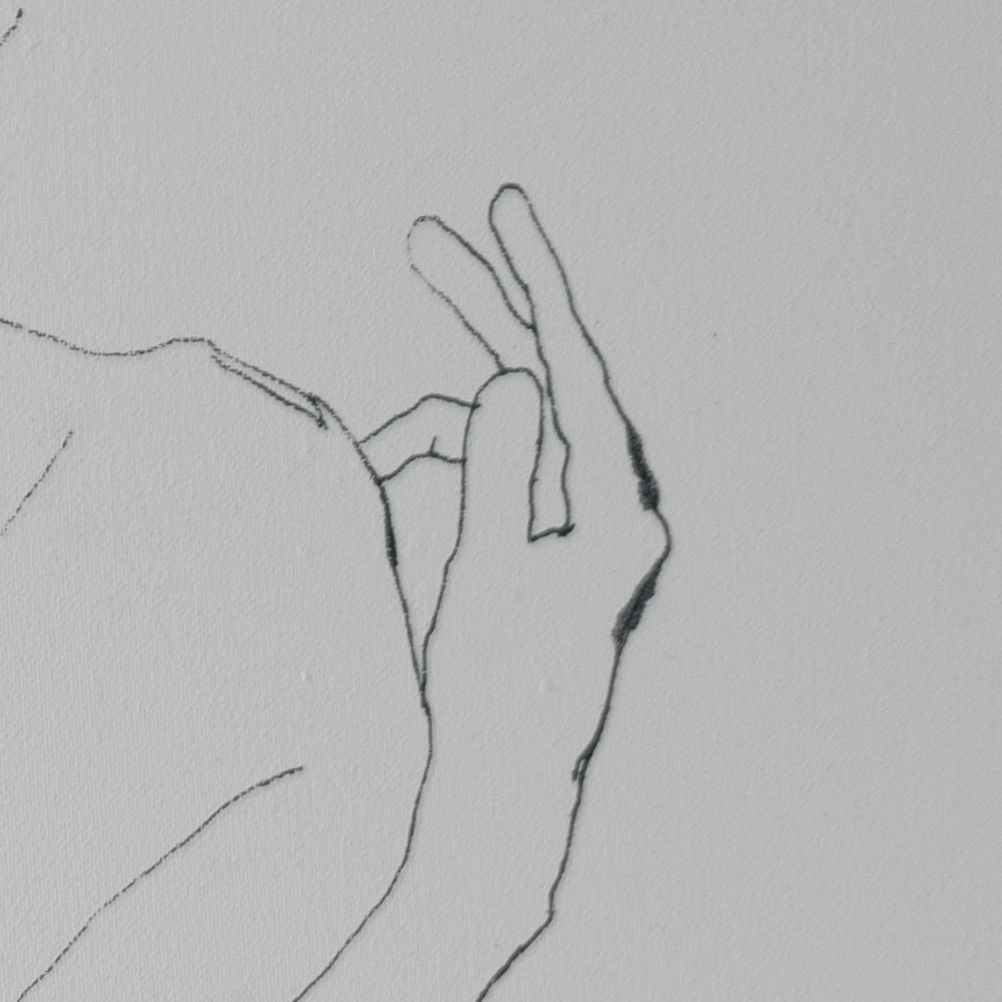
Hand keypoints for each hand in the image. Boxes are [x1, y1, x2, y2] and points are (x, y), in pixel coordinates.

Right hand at [395, 188, 669, 938]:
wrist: (499, 790)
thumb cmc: (495, 698)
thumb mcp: (486, 577)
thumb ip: (501, 473)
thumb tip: (511, 380)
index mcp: (618, 513)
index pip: (578, 372)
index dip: (537, 286)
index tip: (506, 211)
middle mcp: (611, 507)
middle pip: (550, 377)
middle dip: (485, 308)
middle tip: (426, 234)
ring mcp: (578, 523)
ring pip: (517, 418)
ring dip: (448, 391)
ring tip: (383, 400)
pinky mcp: (545, 543)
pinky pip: (496, 466)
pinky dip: (446, 452)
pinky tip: (392, 465)